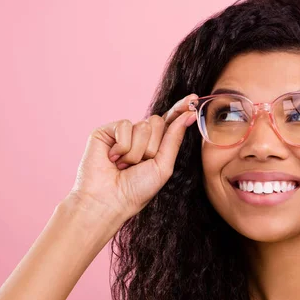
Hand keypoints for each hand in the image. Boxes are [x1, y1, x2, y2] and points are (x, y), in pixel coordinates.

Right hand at [65, 94, 198, 227]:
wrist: (108, 200)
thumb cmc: (136, 189)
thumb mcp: (163, 166)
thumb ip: (174, 139)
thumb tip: (188, 114)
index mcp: (156, 144)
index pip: (170, 121)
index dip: (180, 109)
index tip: (193, 99)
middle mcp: (140, 136)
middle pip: (158, 122)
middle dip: (152, 147)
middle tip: (139, 165)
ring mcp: (123, 133)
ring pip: (142, 125)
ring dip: (136, 152)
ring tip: (124, 165)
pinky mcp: (106, 131)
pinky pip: (124, 126)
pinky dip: (121, 147)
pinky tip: (112, 159)